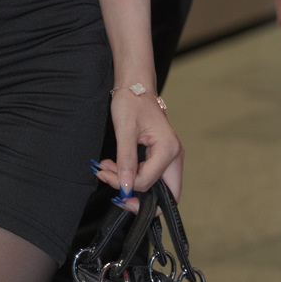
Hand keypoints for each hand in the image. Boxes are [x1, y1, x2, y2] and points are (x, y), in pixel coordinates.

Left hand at [94, 90, 182, 212]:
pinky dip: (133, 176)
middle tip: (112, 185)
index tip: (106, 174)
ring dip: (132, 185)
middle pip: (163, 196)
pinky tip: (116, 167)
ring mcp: (170, 158)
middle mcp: (174, 157)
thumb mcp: (124, 130)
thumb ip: (126, 160)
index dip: (125, 184)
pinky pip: (151, 176)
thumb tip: (124, 188)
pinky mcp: (162, 157)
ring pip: (156, 188)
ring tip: (109, 171)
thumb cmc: (132, 102)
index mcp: (169, 150)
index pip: (148, 183)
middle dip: (135, 196)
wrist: (136, 86)